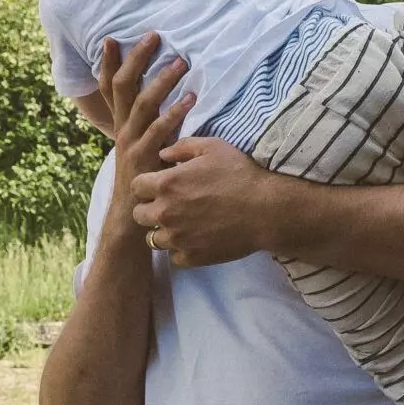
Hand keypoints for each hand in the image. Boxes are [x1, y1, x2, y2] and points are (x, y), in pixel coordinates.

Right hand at [97, 34, 190, 251]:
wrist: (130, 219)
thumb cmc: (143, 181)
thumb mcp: (143, 148)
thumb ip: (150, 126)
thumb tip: (165, 103)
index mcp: (121, 125)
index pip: (109, 87)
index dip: (107, 63)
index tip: (112, 38)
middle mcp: (122, 130)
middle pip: (122, 86)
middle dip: (136, 59)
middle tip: (154, 37)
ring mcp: (131, 144)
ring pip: (141, 103)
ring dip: (161, 81)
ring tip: (180, 62)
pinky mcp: (144, 158)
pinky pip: (159, 131)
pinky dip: (174, 113)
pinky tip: (191, 100)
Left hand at [132, 136, 287, 267]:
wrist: (267, 209)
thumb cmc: (241, 174)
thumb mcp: (213, 147)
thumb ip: (182, 147)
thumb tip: (163, 154)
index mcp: (166, 184)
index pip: (136, 187)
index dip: (147, 185)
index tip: (160, 186)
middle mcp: (165, 212)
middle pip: (139, 214)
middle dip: (150, 208)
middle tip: (170, 205)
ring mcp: (177, 238)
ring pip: (153, 238)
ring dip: (164, 231)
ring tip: (183, 224)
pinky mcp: (191, 257)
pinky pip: (174, 256)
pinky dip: (181, 249)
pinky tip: (195, 239)